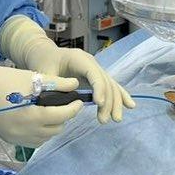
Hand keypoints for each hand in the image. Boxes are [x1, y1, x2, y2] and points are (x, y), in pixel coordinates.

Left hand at [0, 16, 134, 123]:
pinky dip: (120, 96)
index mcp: (79, 58)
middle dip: (108, 101)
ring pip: (111, 85)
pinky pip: (111, 86)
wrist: (45, 54)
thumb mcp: (44, 73)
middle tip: (105, 120)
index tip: (99, 103)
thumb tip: (66, 101)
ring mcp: (95, 69)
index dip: (99, 87)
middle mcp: (91, 62)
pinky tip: (130, 106)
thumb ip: (54, 86)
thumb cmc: (44, 62)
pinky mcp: (96, 77)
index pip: (94, 73)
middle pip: (105, 81)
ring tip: (115, 119)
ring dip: (115, 102)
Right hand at [0, 63, 84, 146]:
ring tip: (53, 112)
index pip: (61, 116)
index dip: (73, 109)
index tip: (78, 101)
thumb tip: (75, 85)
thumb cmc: (3, 79)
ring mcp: (16, 138)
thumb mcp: (31, 78)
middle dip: (64, 117)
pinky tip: (40, 121)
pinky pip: (33, 141)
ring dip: (53, 126)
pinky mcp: (10, 139)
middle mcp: (25, 132)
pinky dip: (41, 133)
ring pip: (45, 138)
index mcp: (31, 116)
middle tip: (65, 105)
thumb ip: (56, 83)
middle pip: (55, 129)